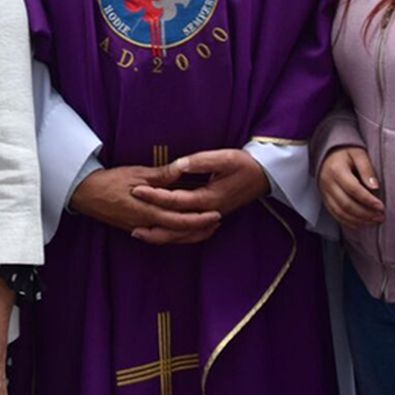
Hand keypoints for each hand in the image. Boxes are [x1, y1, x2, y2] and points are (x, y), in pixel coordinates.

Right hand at [70, 164, 218, 242]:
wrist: (85, 193)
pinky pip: (160, 237)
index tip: (216, 213)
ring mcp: (140, 229)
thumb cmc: (110, 181)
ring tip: (206, 229)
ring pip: (170, 238)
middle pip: (178, 232)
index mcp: (147, 210)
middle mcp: (145, 224)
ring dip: (189, 235)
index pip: (179, 219)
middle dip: (199, 229)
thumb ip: (161, 175)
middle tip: (217, 222)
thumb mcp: (136, 173)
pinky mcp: (135, 229)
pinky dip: (174, 236)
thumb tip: (182, 169)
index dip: (199, 218)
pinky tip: (182, 232)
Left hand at [128, 149, 270, 244]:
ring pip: (183, 234)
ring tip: (138, 234)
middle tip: (129, 222)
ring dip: (161, 236)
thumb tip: (180, 165)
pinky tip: (162, 234)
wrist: (265, 176)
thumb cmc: (245, 163)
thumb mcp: (225, 157)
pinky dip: (175, 237)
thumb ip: (201, 161)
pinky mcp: (212, 218)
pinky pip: (190, 234)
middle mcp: (209, 212)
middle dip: (152, 223)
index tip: (136, 190)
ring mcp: (212, 218)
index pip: (176, 200)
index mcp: (210, 197)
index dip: (155, 196)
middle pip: (176, 225)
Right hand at [318, 147, 384, 227]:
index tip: (381, 206)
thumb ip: (367, 169)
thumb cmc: (346, 151)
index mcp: (336, 170)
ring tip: (374, 221)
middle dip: (365, 214)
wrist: (327, 152)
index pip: (353, 189)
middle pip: (346, 204)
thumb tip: (375, 187)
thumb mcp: (358, 153)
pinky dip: (348, 222)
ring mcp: (324, 192)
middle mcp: (328, 183)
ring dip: (358, 220)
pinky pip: (335, 214)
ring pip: (340, 212)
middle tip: (381, 217)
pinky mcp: (324, 198)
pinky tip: (361, 223)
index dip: (368, 200)